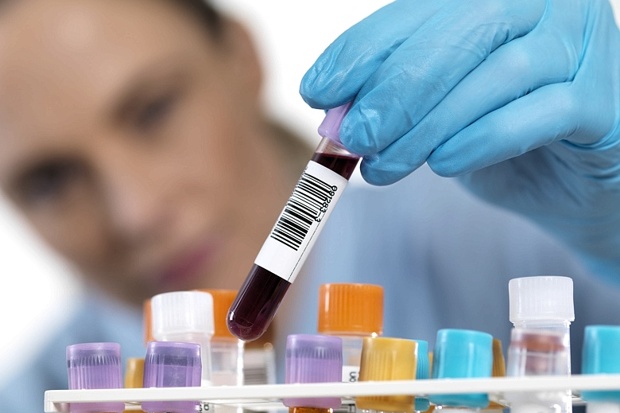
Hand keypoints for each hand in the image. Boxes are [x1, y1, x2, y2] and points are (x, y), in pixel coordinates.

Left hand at [300, 0, 619, 278]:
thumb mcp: (431, 114)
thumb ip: (391, 102)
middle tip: (353, 136)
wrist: (565, 182)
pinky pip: (540, 112)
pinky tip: (443, 165)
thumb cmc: (493, 135)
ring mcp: (584, 46)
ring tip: (384, 166)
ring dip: (428, 125)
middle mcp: (545, 4)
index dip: (363, 50)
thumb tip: (334, 111)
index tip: (318, 90)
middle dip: (395, 88)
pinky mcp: (604, 100)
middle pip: (462, 32)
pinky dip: (480, 140)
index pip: (419, 10)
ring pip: (498, 74)